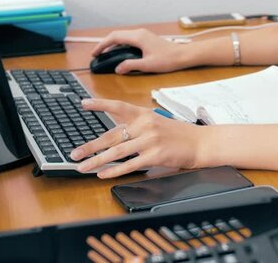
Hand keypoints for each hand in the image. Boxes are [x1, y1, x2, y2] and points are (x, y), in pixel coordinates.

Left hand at [70, 99, 204, 177]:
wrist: (202, 143)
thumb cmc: (180, 135)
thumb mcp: (158, 123)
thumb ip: (138, 126)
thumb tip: (117, 136)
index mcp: (145, 114)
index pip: (119, 106)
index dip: (100, 104)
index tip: (83, 103)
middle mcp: (146, 125)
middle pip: (112, 135)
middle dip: (90, 145)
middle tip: (74, 153)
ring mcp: (150, 140)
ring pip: (117, 151)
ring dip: (97, 160)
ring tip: (82, 166)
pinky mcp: (155, 156)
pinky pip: (130, 164)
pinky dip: (114, 171)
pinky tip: (103, 174)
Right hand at [91, 28, 192, 73]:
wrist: (183, 55)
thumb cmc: (168, 59)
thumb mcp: (147, 65)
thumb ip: (131, 66)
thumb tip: (118, 68)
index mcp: (138, 37)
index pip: (114, 37)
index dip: (102, 45)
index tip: (95, 53)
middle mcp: (139, 33)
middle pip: (116, 35)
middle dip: (105, 44)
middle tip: (97, 54)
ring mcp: (143, 35)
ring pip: (123, 37)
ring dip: (113, 44)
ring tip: (105, 54)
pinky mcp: (146, 39)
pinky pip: (129, 39)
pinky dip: (121, 45)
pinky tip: (119, 53)